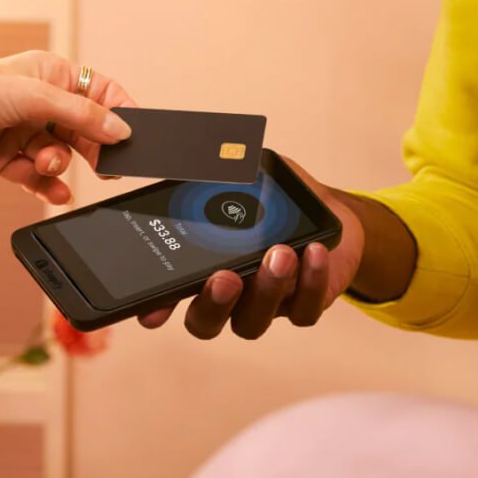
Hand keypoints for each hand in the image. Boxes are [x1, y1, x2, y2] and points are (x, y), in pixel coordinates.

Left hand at [0, 52, 134, 203]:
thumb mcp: (36, 96)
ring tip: (45, 163)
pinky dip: (47, 186)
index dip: (118, 112)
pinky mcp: (9, 160)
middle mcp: (41, 103)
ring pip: (62, 155)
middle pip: (84, 130)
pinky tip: (55, 193)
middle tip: (104, 167)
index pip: (100, 92)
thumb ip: (83, 115)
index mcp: (51, 74)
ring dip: (58, 164)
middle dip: (93, 148)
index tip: (131, 134)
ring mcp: (25, 132)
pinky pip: (39, 178)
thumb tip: (121, 129)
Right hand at [139, 160, 365, 338]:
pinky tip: (314, 252)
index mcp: (202, 269)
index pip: (169, 298)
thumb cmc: (275, 198)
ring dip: (266, 290)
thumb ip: (220, 173)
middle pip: (206, 322)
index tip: (153, 311)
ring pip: (253, 322)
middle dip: (214, 303)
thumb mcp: (245, 178)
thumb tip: (202, 154)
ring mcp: (264, 304)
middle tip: (225, 277)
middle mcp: (228, 295)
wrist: (324, 210)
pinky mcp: (303, 306)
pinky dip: (311, 283)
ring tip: (281, 254)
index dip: (158, 308)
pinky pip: (304, 311)